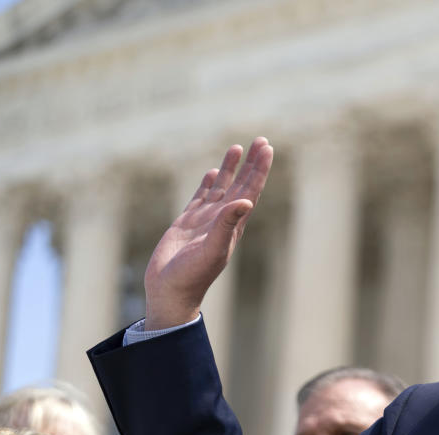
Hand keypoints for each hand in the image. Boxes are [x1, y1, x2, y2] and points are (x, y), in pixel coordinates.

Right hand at [144, 137, 273, 329]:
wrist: (170, 290)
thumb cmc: (192, 275)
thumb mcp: (213, 249)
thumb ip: (227, 224)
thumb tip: (246, 201)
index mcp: (233, 225)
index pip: (251, 191)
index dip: (260, 170)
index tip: (268, 149)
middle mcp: (223, 220)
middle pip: (241, 185)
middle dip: (252, 164)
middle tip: (261, 140)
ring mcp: (205, 220)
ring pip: (222, 188)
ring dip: (231, 169)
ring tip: (238, 148)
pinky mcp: (187, 223)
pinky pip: (201, 197)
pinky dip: (208, 183)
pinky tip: (214, 172)